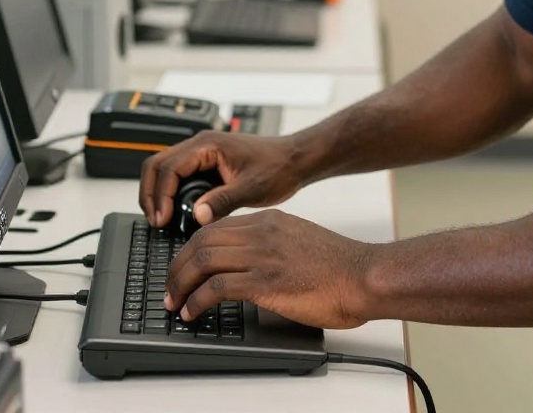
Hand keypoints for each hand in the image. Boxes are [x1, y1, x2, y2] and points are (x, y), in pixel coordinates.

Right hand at [138, 131, 303, 230]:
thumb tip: (196, 215)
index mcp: (208, 145)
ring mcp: (203, 153)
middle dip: (150, 193)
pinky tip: (177, 213)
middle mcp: (201, 145)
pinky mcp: (207, 164)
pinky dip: (171, 193)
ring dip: (159, 193)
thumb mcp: (251, 188)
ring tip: (162, 220)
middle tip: (155, 221)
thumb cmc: (278, 167)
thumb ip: (222, 201)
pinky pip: (179, 176)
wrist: (294, 160)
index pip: (169, 168)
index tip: (162, 219)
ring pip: (165, 169)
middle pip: (157, 165)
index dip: (161, 195)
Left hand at [163, 209, 371, 328]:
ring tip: (175, 303)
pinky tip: (194, 312)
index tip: (183, 268)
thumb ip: (271, 245)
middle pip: (201, 240)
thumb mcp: (298, 240)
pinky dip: (197, 301)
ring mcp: (262, 254)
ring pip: (202, 260)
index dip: (191, 249)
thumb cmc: (338, 265)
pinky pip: (217, 286)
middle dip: (177, 266)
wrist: (361, 274)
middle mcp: (261, 231)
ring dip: (180, 284)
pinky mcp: (265, 279)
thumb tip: (248, 266)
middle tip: (170, 288)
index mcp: (269, 220)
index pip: (215, 227)